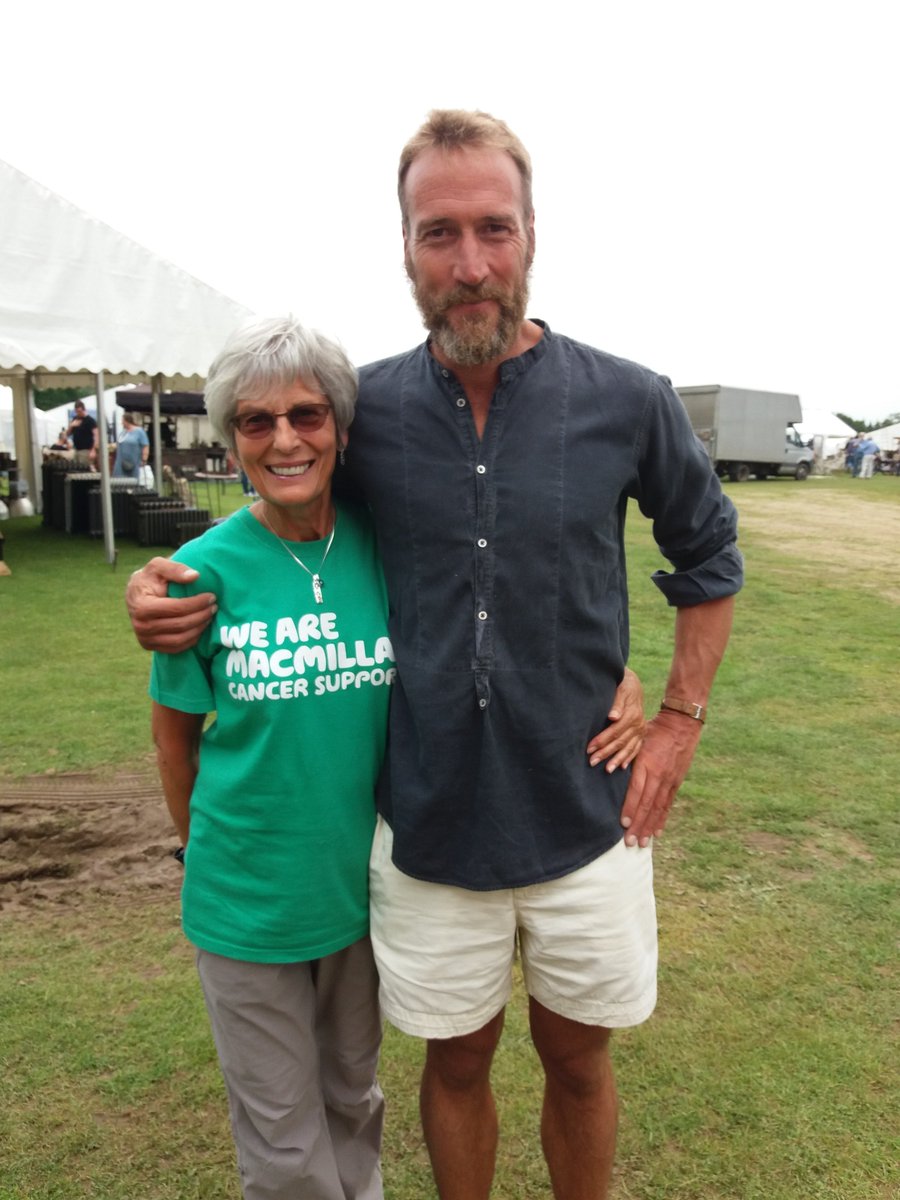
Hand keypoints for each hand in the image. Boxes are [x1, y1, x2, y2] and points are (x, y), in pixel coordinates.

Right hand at [125, 556, 215, 651]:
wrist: (135, 594)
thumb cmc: (149, 578)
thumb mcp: (158, 566)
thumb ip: (175, 569)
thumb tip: (195, 576)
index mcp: (142, 606)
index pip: (177, 608)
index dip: (197, 603)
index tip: (211, 596)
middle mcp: (141, 626)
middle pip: (180, 625)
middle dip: (201, 616)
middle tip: (214, 607)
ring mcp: (145, 639)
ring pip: (180, 639)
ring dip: (199, 629)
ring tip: (209, 616)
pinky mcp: (150, 646)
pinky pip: (176, 648)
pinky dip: (191, 639)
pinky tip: (200, 627)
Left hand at [587, 667, 645, 770]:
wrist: (634, 684)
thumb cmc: (623, 686)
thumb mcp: (621, 689)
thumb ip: (617, 703)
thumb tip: (612, 716)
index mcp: (632, 714)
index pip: (615, 730)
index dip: (602, 740)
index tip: (589, 748)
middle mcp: (638, 724)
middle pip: (620, 741)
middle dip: (606, 752)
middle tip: (592, 762)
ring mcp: (641, 730)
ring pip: (628, 748)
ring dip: (617, 759)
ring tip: (607, 770)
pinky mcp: (641, 734)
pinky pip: (636, 748)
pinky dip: (629, 758)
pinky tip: (622, 767)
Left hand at [619, 709, 702, 846]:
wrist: (682, 724)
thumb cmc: (654, 730)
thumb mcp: (638, 740)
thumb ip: (628, 757)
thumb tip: (612, 769)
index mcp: (647, 764)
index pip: (637, 791)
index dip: (631, 808)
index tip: (623, 824)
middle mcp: (660, 775)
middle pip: (648, 804)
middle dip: (639, 825)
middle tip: (631, 842)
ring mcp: (670, 780)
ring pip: (659, 808)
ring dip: (650, 826)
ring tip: (643, 842)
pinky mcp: (677, 782)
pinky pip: (668, 804)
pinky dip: (662, 819)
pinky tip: (658, 832)